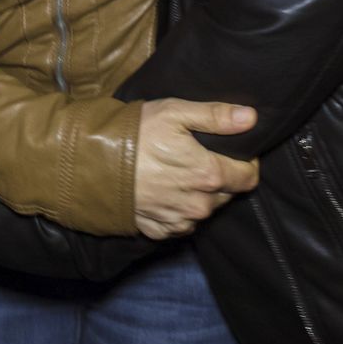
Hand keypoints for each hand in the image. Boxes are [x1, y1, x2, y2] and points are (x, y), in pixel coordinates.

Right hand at [133, 99, 258, 239]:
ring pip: (205, 209)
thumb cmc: (135, 133)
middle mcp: (198, 204)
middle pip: (227, 194)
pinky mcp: (160, 230)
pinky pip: (182, 223)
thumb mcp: (175, 113)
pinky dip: (179, 208)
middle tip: (198, 156)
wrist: (92, 162)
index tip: (233, 150)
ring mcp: (179, 221)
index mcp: (208, 175)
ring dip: (199, 194)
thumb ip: (216, 116)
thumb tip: (250, 118)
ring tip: (177, 172)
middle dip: (220, 176)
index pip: (248, 177)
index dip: (246, 162)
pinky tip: (164, 190)